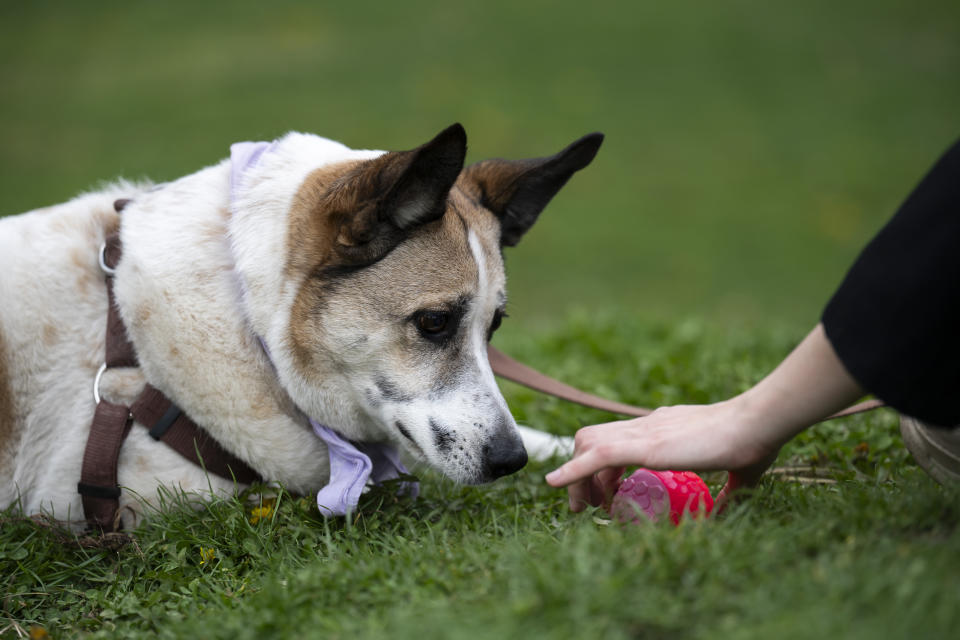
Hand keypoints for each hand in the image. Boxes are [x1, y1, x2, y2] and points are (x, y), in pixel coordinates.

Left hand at [544, 324, 864, 511]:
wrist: (756, 422)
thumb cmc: (752, 442)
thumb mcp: (735, 472)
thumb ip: (727, 490)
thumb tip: (722, 510)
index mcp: (661, 427)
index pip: (618, 440)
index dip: (604, 468)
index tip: (610, 496)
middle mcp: (644, 425)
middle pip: (593, 440)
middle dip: (583, 473)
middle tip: (592, 507)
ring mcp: (642, 432)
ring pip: (588, 444)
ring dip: (577, 476)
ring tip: (583, 508)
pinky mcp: (644, 444)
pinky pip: (596, 455)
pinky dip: (572, 470)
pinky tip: (555, 484)